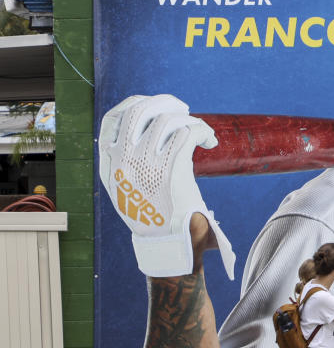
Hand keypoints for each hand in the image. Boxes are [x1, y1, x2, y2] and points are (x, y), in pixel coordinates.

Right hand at [98, 94, 235, 278]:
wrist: (167, 245)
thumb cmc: (155, 218)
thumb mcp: (128, 189)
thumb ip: (128, 162)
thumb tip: (144, 131)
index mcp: (109, 164)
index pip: (113, 118)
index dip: (137, 103)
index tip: (157, 106)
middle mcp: (123, 160)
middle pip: (140, 110)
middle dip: (165, 102)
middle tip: (184, 109)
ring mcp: (146, 164)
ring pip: (168, 119)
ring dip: (190, 119)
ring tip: (201, 132)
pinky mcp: (171, 170)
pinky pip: (188, 132)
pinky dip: (203, 130)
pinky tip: (210, 141)